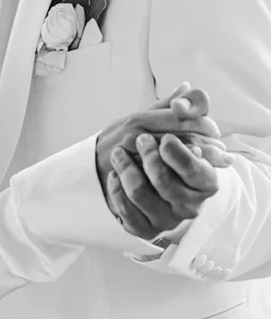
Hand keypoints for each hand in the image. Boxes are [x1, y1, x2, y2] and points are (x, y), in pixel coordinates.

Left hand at [96, 83, 231, 240]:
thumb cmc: (154, 149)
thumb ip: (180, 109)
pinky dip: (116, 190)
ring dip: (125, 168)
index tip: (162, 138)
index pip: (196, 170)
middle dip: (147, 156)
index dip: (177, 152)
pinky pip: (126, 213)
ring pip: (141, 193)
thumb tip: (186, 89)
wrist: (125, 178)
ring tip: (117, 154)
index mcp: (204, 180)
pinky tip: (113, 176)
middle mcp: (190, 205)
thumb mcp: (165, 124)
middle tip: (138, 139)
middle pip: (165, 180)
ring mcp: (167, 219)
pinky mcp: (144, 229)